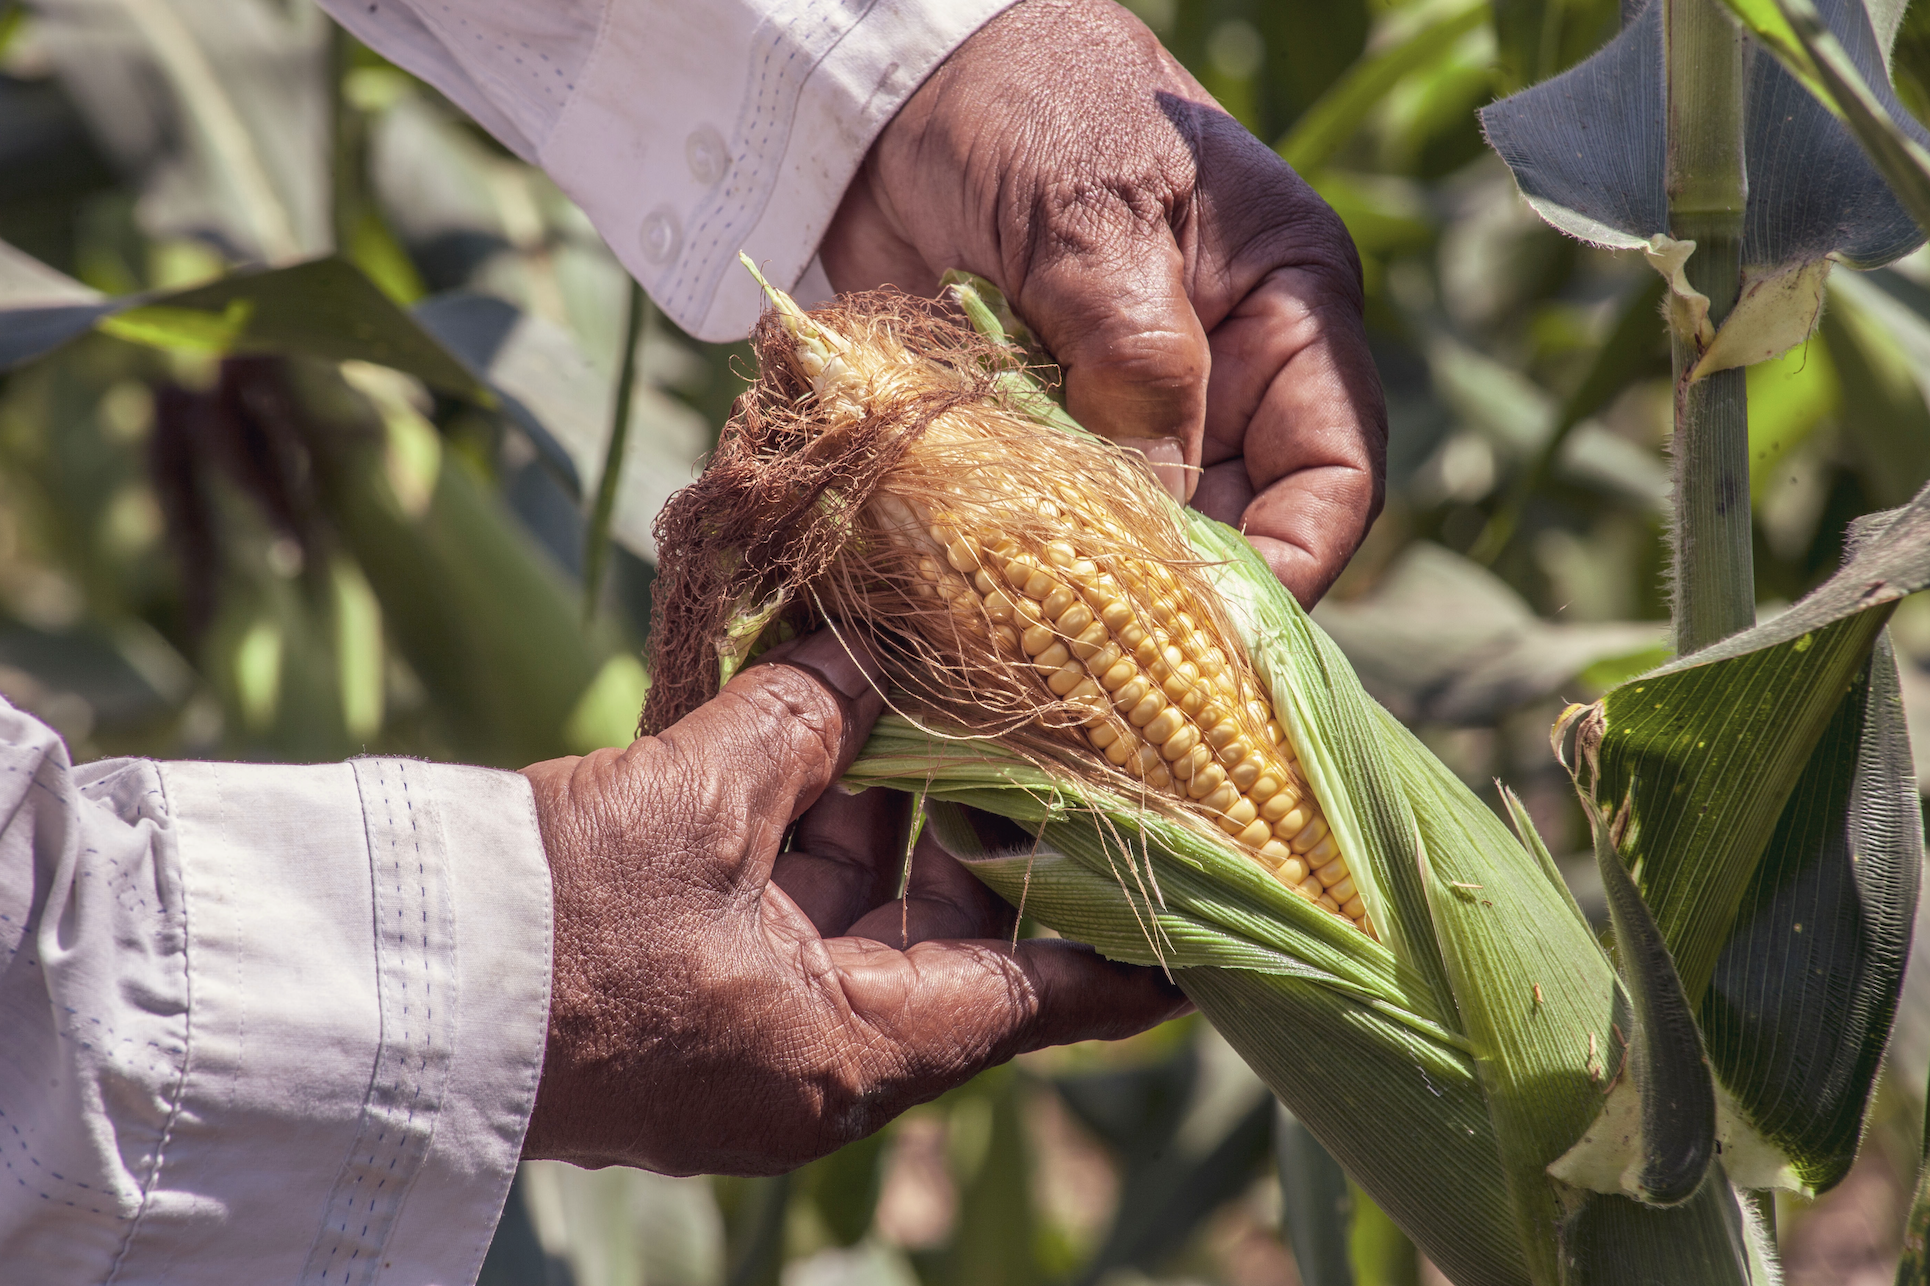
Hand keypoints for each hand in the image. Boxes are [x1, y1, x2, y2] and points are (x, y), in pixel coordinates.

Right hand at [519, 629, 1186, 1173]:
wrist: (384, 991)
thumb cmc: (554, 928)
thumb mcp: (696, 808)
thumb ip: (800, 724)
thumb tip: (864, 654)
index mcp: (851, 1050)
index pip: (1039, 998)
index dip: (1128, 951)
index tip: (1209, 909)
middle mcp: (816, 1055)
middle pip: (952, 937)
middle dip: (988, 826)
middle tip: (1057, 730)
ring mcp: (750, 1025)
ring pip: (862, 907)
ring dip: (889, 805)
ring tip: (942, 695)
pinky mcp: (690, 985)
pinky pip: (784, 901)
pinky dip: (810, 821)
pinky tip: (830, 724)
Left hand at [820, 0, 1386, 605]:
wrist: (884, 89)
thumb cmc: (1020, 105)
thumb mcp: (1090, 213)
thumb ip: (1136, 355)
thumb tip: (1157, 514)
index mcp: (1287, 308)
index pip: (1335, 473)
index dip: (1291, 566)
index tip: (1218, 635)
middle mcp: (1225, 377)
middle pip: (1239, 529)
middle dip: (1182, 601)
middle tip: (1105, 669)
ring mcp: (1129, 413)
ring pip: (1145, 543)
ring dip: (1094, 593)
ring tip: (1038, 641)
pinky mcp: (1042, 437)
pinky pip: (1055, 528)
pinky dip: (1026, 566)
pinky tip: (985, 598)